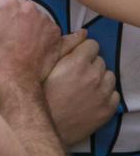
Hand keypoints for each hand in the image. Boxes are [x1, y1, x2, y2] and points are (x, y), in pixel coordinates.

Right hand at [0, 0, 61, 84]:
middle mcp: (29, 8)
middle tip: (6, 32)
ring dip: (26, 21)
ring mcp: (44, 20)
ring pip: (32, 14)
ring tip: (18, 39)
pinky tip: (30, 43)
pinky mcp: (55, 33)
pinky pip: (45, 26)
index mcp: (8, 4)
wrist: (15, 77)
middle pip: (18, 3)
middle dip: (12, 13)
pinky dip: (38, 32)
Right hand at [44, 31, 118, 145]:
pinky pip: (114, 94)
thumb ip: (66, 44)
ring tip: (83, 86)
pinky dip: (104, 94)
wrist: (43, 123)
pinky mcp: (107, 109)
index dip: (81, 50)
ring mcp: (103, 93)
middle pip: (100, 60)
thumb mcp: (47, 64)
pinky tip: (89, 97)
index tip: (73, 58)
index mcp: (78, 61)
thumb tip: (83, 32)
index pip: (92, 44)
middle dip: (89, 64)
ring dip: (99, 78)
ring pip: (109, 76)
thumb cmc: (41, 92)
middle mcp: (94, 75)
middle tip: (75, 74)